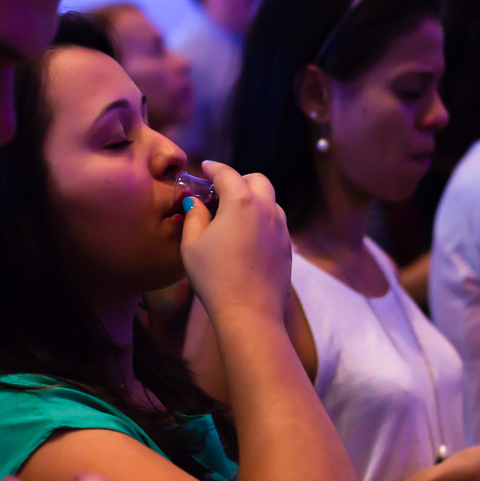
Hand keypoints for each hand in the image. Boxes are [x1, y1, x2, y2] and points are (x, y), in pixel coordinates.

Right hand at [180, 161, 290, 324]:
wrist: (249, 312)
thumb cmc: (215, 277)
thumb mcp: (192, 245)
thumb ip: (194, 216)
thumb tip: (196, 202)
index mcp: (241, 202)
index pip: (227, 174)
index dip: (214, 168)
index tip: (206, 168)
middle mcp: (266, 209)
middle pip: (257, 180)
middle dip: (240, 179)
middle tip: (222, 191)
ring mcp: (281, 228)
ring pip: (270, 201)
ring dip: (253, 200)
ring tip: (235, 215)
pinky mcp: (287, 247)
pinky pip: (276, 222)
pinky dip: (262, 219)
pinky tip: (247, 237)